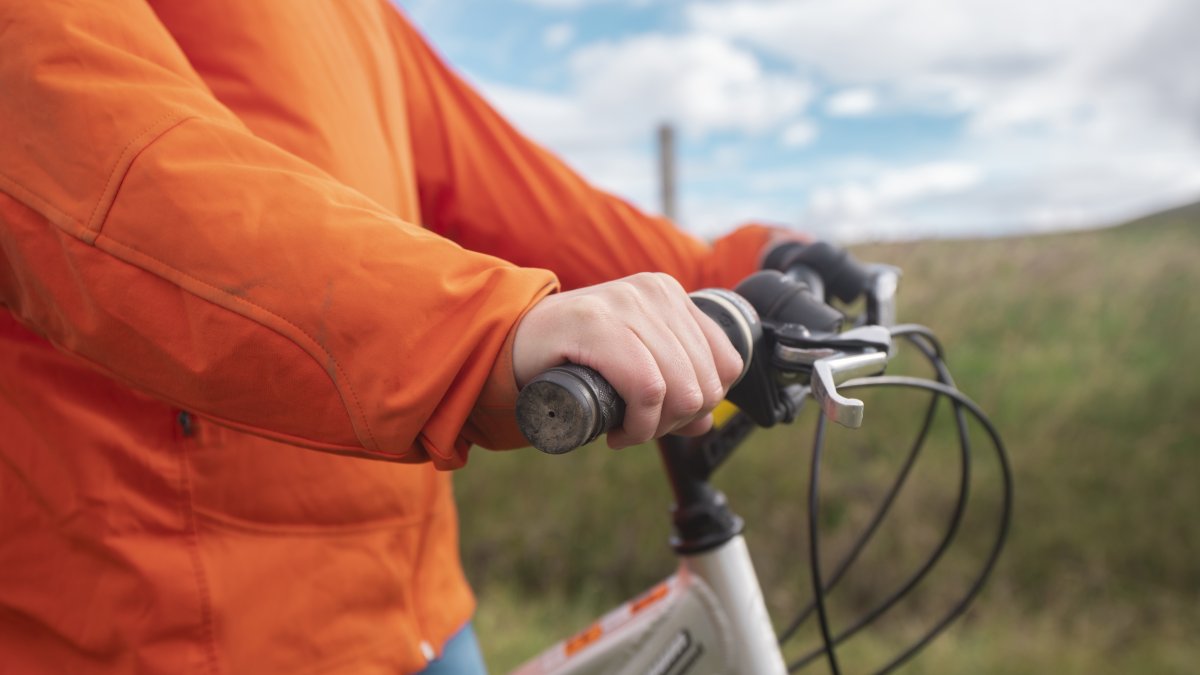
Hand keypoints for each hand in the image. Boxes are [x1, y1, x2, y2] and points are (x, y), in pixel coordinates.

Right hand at [512, 273, 742, 448]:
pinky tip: (618, 433)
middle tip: (640, 428)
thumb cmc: (572, 355)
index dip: (704, 405)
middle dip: (676, 422)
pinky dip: (639, 425)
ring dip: (655, 429)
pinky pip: (647, 389)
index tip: (668, 419)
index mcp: (670, 294)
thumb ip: (672, 382)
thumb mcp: (632, 361)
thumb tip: (705, 422)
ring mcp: (627, 303)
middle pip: (705, 382)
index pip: (726, 362)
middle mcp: (655, 291)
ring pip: (680, 390)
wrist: (510, 343)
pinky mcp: (599, 323)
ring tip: (627, 430)